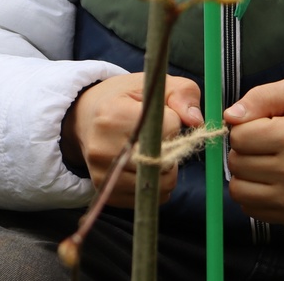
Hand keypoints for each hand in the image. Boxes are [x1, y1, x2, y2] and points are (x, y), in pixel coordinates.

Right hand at [60, 74, 202, 206]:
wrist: (85, 119)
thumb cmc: (125, 98)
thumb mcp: (154, 85)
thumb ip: (183, 94)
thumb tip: (197, 121)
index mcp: (113, 115)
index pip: (167, 127)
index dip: (173, 121)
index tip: (161, 116)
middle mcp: (103, 149)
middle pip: (163, 161)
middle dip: (173, 149)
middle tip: (161, 137)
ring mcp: (104, 175)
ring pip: (159, 185)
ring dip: (168, 170)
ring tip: (155, 152)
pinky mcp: (107, 194)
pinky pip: (148, 198)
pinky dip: (156, 185)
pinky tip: (146, 167)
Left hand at [223, 78, 283, 225]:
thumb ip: (261, 96)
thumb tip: (230, 117)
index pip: (239, 137)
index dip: (245, 128)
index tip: (263, 126)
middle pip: (236, 163)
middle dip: (244, 151)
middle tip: (266, 144)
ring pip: (238, 190)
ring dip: (245, 174)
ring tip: (265, 162)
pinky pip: (249, 208)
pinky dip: (254, 193)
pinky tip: (272, 180)